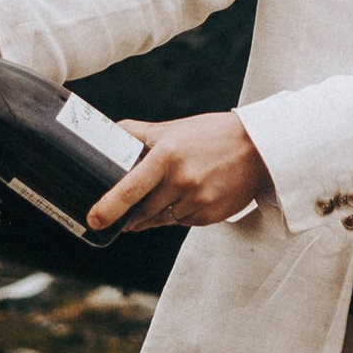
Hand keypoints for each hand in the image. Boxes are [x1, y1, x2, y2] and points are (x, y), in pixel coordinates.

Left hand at [90, 111, 274, 235]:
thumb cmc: (211, 135)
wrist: (259, 148)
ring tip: (164, 196)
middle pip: (142, 210)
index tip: (93, 219)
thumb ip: (138, 134)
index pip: (131, 187)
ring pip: (159, 220)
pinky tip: (187, 198)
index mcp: (168, 156)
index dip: (109, 206)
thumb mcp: (173, 129)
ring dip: (153, 215)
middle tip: (119, 213)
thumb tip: (107, 135)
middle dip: (129, 214)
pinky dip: (176, 215)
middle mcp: (182, 181)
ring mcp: (198, 201)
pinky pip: (180, 223)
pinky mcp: (209, 216)